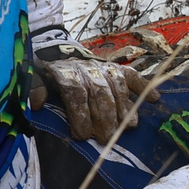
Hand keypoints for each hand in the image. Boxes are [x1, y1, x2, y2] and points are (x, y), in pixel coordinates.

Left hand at [33, 51, 147, 145]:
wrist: (59, 50)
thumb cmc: (46, 73)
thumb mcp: (33, 77)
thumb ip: (34, 88)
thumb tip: (38, 102)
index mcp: (64, 71)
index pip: (75, 91)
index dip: (79, 113)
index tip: (82, 135)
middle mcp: (86, 68)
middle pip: (99, 91)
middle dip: (104, 116)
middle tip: (107, 138)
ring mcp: (103, 67)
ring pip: (117, 85)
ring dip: (124, 107)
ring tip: (128, 128)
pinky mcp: (117, 68)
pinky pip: (132, 76)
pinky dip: (144, 87)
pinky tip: (154, 100)